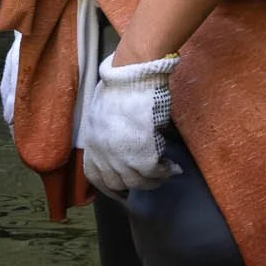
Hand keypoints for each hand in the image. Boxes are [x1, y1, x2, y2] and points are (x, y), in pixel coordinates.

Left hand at [79, 49, 180, 195]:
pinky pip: (155, 172)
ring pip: (138, 182)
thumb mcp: (103, 111)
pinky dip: (166, 172)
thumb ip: (107, 131)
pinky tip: (173, 168)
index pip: (95, 176)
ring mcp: (122, 158)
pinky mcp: (142, 155)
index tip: (120, 189)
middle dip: (133, 186)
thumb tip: (119, 140)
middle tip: (148, 181)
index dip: (108, 186)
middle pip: (117, 183)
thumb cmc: (120, 85)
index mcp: (92, 142)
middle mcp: (104, 154)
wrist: (132, 76)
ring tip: (164, 174)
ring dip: (152, 181)